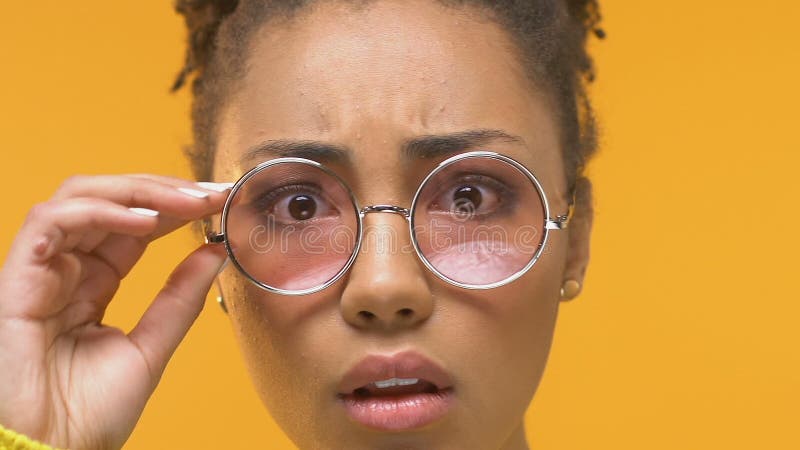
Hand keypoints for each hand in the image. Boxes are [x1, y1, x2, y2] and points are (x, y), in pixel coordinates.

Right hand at [0, 174, 229, 449]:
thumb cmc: (89, 414)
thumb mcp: (151, 347)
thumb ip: (180, 298)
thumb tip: (216, 251)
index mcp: (93, 282)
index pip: (135, 224)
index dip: (177, 205)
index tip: (222, 200)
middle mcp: (66, 269)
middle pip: (110, 200)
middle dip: (165, 189)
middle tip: (212, 193)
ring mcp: (40, 271)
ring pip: (79, 197)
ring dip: (138, 191)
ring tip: (188, 202)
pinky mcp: (16, 279)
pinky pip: (50, 221)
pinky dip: (99, 211)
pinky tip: (145, 221)